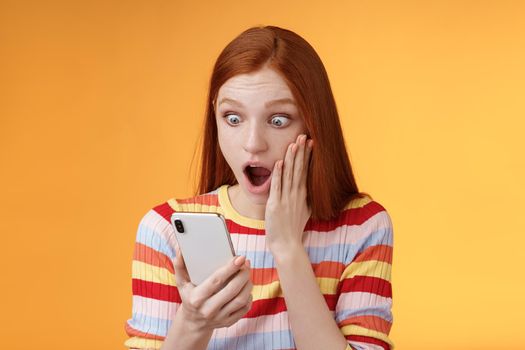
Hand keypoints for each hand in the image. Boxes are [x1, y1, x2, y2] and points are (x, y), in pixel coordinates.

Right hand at [173, 247, 252, 332]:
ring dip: (248, 284)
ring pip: (241, 300)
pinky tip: (246, 287)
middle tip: (246, 262)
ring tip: (247, 272)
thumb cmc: (188, 296)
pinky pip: (244, 309)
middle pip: (232, 290)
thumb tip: (181, 250)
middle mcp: (208, 309)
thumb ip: (180, 265)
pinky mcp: (228, 322)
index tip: (240, 257)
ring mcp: (219, 317)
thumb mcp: (181, 283)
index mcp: (196, 298)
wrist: (192, 322)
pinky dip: (249, 296)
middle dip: (243, 274)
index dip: (230, 268)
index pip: (216, 280)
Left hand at [265, 134, 312, 255]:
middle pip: (299, 169)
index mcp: (302, 195)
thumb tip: (306, 191)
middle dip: (301, 152)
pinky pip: (277, 186)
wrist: (287, 245)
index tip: (309, 143)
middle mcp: (296, 195)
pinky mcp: (275, 205)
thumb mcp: (303, 212)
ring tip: (294, 144)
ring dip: (291, 159)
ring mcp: (286, 199)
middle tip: (304, 136)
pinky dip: (278, 174)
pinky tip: (279, 163)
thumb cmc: (293, 230)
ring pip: (289, 174)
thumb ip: (304, 199)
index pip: (305, 171)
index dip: (307, 156)